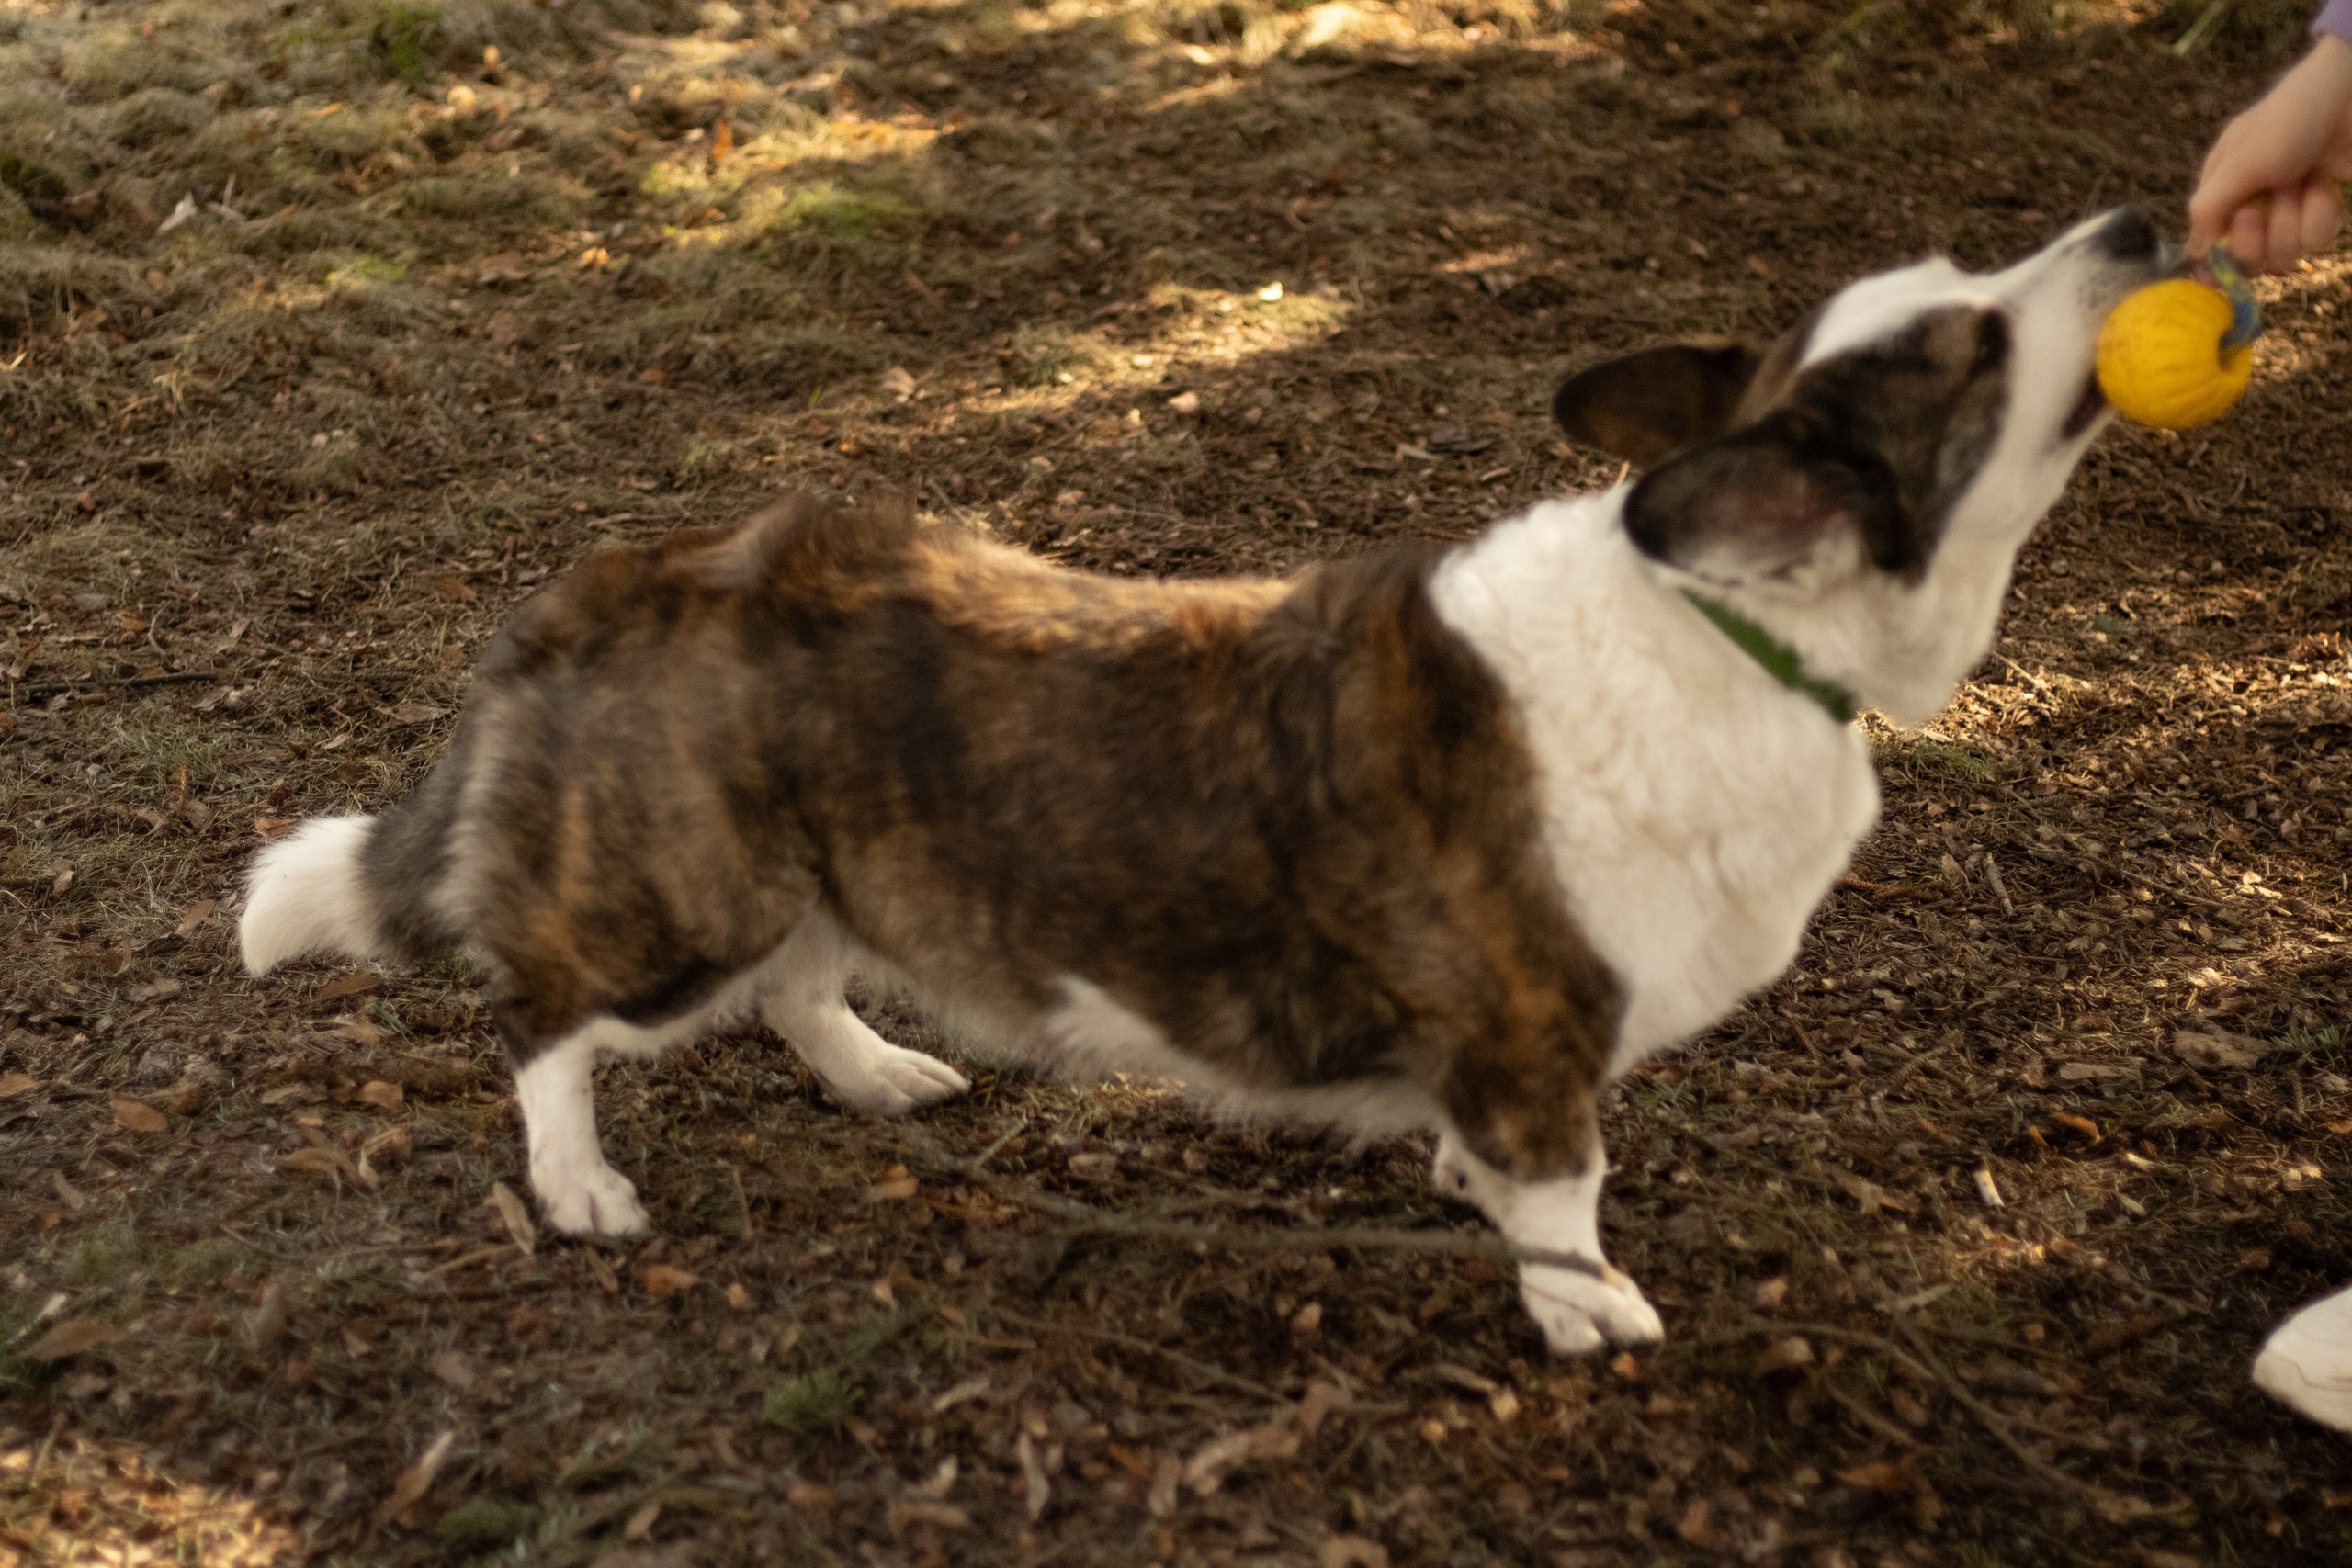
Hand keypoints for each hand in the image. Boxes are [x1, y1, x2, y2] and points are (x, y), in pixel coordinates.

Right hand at [2188, 33, 2351, 273]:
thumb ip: (2208, 210)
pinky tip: (2324, 185)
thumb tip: (2194, 253)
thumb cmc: (2287, 122)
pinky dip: (2322, 212)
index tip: (2218, 276)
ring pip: (2286, 252)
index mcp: (2220, 191)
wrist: (2348, 99)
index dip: (2215, 262)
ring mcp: (2287, 211)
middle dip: (2260, 236)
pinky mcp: (2319, 212)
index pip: (2208, 245)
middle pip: (2247, 258)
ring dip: (2296, 219)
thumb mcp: (2237, 164)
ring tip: (2303, 182)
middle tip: (2262, 207)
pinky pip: (2316, 238)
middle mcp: (2251, 206)